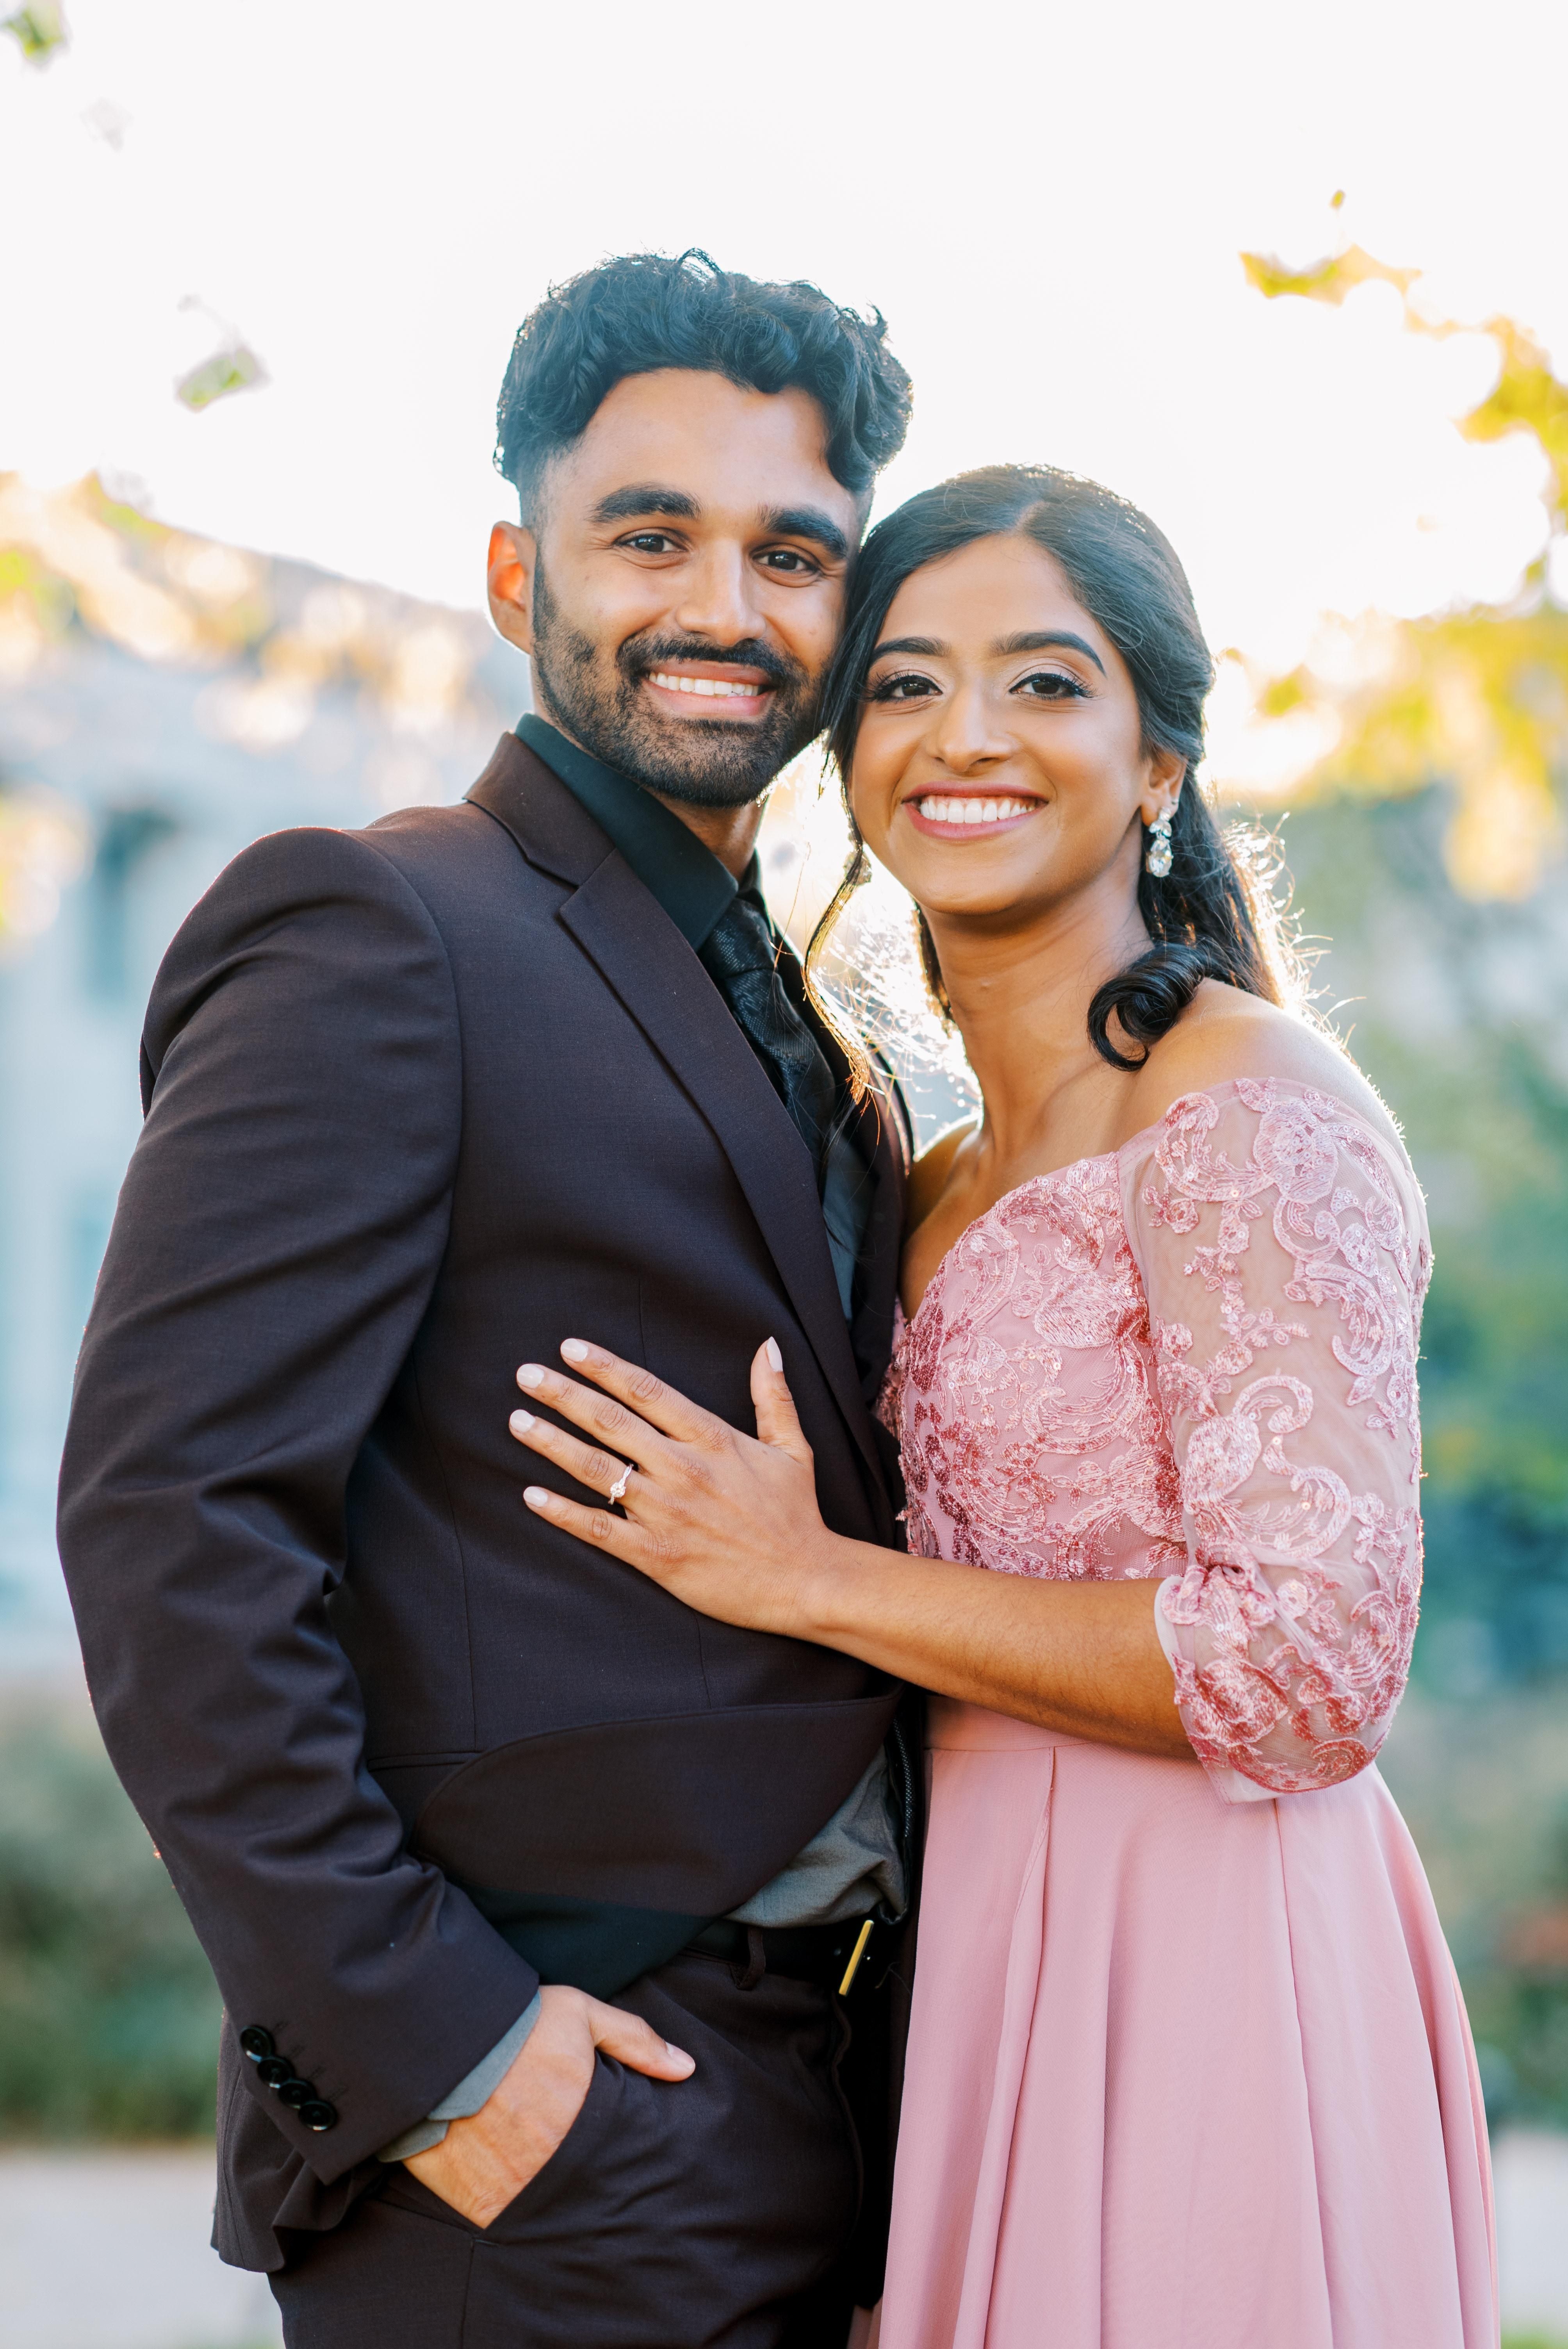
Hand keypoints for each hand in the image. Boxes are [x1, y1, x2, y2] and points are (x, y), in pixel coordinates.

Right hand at [405, 1983, 693, 2228]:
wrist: (440, 2041)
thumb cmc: (515, 2025)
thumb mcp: (581, 2015)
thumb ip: (635, 2041)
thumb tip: (687, 2068)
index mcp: (582, 2121)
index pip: (617, 2156)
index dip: (615, 2154)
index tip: (607, 2147)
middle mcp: (551, 2163)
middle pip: (583, 2186)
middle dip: (583, 2179)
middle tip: (570, 2162)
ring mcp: (512, 2189)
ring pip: (543, 2208)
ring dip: (543, 2193)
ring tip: (535, 2171)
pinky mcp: (475, 2203)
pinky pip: (498, 2216)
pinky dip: (503, 2203)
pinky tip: (501, 2179)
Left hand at [507, 1338, 845, 1636]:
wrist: (805, 1580)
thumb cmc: (796, 1514)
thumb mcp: (792, 1447)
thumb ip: (772, 1395)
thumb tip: (768, 1346)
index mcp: (712, 1440)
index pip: (647, 1392)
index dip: (605, 1367)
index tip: (570, 1349)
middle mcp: (683, 1470)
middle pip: (611, 1422)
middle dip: (564, 1395)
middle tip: (526, 1375)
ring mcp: (667, 1513)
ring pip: (598, 1469)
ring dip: (552, 1443)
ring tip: (517, 1421)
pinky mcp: (657, 1555)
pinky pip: (600, 1529)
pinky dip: (563, 1512)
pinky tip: (531, 1496)